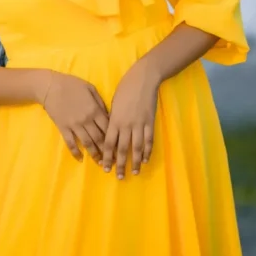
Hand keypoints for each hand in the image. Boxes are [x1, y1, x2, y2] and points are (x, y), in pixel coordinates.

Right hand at [40, 70, 109, 163]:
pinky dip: (75, 152)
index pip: (108, 128)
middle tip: (113, 161)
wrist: (51, 86)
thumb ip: (100, 103)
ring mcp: (74, 125)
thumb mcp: (90, 89)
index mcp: (95, 110)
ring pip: (87, 143)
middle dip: (107, 151)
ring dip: (94, 154)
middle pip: (99, 138)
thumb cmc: (72, 84)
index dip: (114, 138)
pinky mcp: (63, 128)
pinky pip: (70, 143)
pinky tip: (80, 159)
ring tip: (100, 163)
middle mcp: (87, 120)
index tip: (119, 147)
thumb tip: (108, 115)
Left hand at [102, 61, 158, 178]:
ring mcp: (139, 124)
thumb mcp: (113, 103)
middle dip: (120, 164)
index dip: (107, 157)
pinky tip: (146, 159)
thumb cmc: (125, 88)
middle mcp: (126, 124)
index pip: (109, 143)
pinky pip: (149, 139)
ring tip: (135, 172)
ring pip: (136, 147)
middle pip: (122, 148)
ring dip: (135, 161)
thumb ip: (112, 119)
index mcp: (114, 120)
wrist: (143, 79)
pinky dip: (148, 151)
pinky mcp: (150, 121)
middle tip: (119, 177)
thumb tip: (110, 133)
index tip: (105, 167)